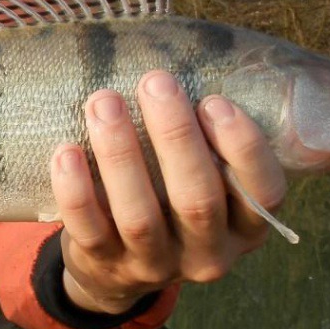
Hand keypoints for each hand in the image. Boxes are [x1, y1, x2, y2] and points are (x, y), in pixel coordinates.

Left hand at [50, 70, 286, 314]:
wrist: (117, 268)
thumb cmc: (169, 199)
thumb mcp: (204, 180)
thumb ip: (206, 139)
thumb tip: (185, 59)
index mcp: (244, 227)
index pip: (262, 193)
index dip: (243, 147)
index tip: (214, 100)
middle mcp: (208, 253)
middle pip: (197, 199)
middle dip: (175, 136)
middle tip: (154, 82)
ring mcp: (155, 265)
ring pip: (139, 215)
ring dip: (121, 154)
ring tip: (104, 102)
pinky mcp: (106, 266)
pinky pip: (90, 229)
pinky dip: (77, 190)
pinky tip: (66, 150)